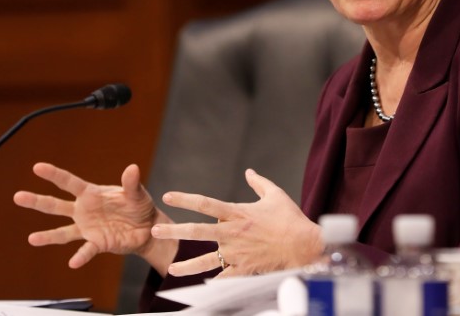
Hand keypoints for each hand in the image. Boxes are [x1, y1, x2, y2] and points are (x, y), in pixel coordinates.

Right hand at [14, 162, 176, 273]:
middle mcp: (84, 211)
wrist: (148, 228)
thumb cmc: (139, 206)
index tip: (37, 167)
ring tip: (32, 239)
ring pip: (63, 232)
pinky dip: (80, 256)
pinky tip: (73, 262)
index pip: (69, 182)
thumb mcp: (137, 193)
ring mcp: (87, 228)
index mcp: (92, 194)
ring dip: (47, 236)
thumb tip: (132, 168)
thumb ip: (132, 183)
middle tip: (18, 196)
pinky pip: (85, 250)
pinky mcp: (97, 243)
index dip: (54, 174)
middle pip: (56, 205)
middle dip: (37, 201)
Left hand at [151, 168, 322, 277]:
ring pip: (206, 260)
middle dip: (174, 231)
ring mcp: (237, 253)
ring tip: (170, 268)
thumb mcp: (275, 194)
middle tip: (155, 231)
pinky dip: (213, 282)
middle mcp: (233, 233)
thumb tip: (249, 172)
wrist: (304, 245)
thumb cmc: (291, 218)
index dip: (186, 199)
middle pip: (198, 231)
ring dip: (186, 265)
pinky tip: (201, 287)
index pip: (206, 203)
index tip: (169, 195)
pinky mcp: (245, 269)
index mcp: (238, 213)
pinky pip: (225, 278)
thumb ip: (259, 183)